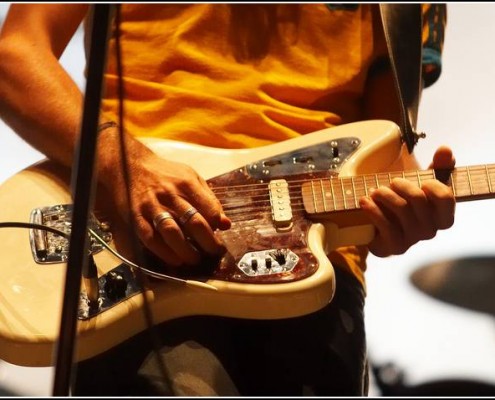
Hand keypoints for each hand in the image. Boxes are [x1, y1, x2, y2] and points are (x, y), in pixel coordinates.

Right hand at [103, 143, 230, 267]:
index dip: (217, 226)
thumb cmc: (166, 174)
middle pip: (194, 223)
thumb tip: (226, 224)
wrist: (130, 165)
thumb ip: (209, 200)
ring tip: (195, 259)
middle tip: (214, 252)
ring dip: (186, 251)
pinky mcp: (136, 217)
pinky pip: (150, 238)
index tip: (220, 235)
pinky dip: (164, 252)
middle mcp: (170, 195)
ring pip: (172, 233)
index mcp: (187, 184)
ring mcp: (152, 207)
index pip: (210, 209)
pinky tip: (174, 260)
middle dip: (208, 242)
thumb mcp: (191, 178)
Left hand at [359, 146, 455, 256]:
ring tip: (375, 190)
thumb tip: (445, 149)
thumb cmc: (403, 201)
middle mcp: (430, 230)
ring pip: (401, 209)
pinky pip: (385, 225)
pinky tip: (365, 201)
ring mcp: (412, 239)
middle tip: (391, 182)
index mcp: (442, 215)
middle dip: (401, 185)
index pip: (446, 198)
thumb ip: (438, 166)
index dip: (434, 186)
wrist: (377, 226)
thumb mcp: (421, 182)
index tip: (422, 181)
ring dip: (384, 194)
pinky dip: (373, 209)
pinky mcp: (394, 246)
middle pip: (418, 199)